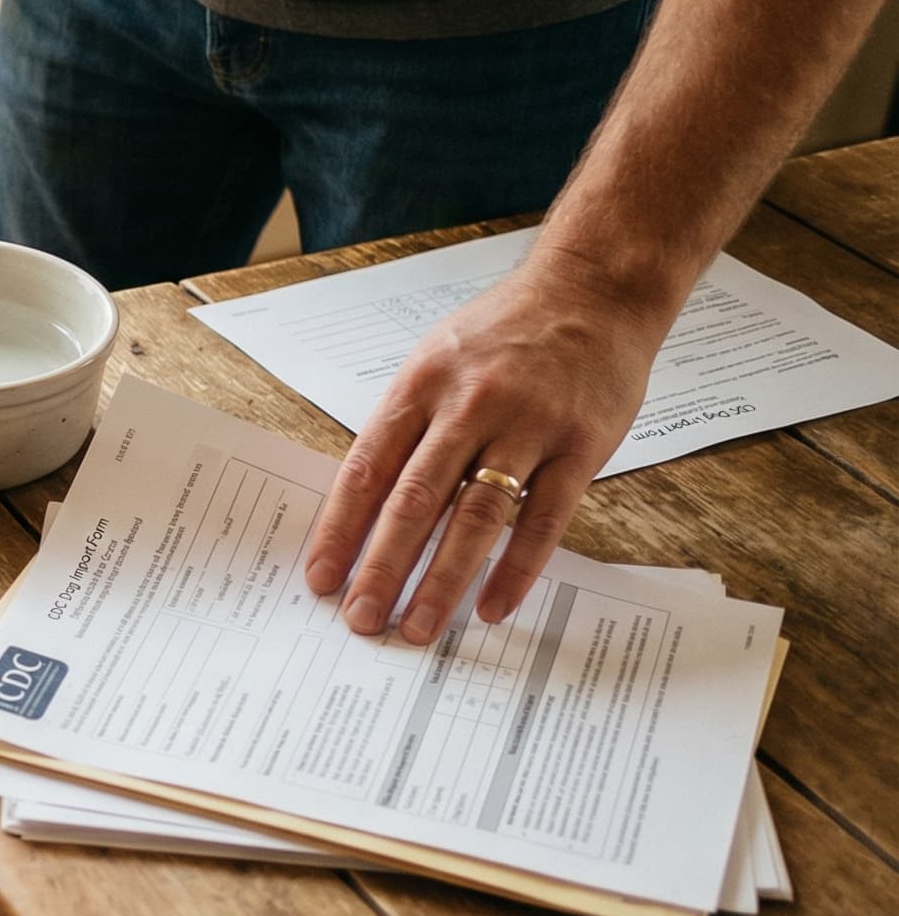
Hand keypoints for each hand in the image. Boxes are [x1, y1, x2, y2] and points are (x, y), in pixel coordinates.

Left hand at [301, 255, 672, 642]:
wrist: (594, 289)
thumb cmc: (505, 333)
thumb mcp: (435, 361)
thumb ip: (405, 429)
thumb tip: (363, 509)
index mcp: (420, 386)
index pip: (367, 469)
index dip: (340, 529)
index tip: (321, 578)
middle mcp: (469, 405)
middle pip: (414, 500)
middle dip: (382, 566)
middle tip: (361, 619)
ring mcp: (528, 425)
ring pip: (476, 515)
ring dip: (442, 579)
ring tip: (418, 626)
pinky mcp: (582, 444)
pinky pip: (544, 518)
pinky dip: (517, 568)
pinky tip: (493, 605)